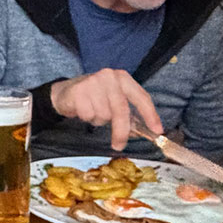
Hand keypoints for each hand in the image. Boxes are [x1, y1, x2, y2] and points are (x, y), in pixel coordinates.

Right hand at [48, 68, 163, 151]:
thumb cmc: (93, 98)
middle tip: (118, 145)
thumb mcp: (113, 101)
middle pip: (121, 110)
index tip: (157, 130)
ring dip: (98, 120)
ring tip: (92, 112)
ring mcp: (93, 82)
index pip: (141, 97)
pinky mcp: (79, 91)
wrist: (65, 92)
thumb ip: (127, 114)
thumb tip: (140, 132)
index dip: (150, 115)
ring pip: (103, 115)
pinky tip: (83, 110)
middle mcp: (110, 77)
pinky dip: (86, 118)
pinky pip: (88, 115)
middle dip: (121, 131)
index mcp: (123, 78)